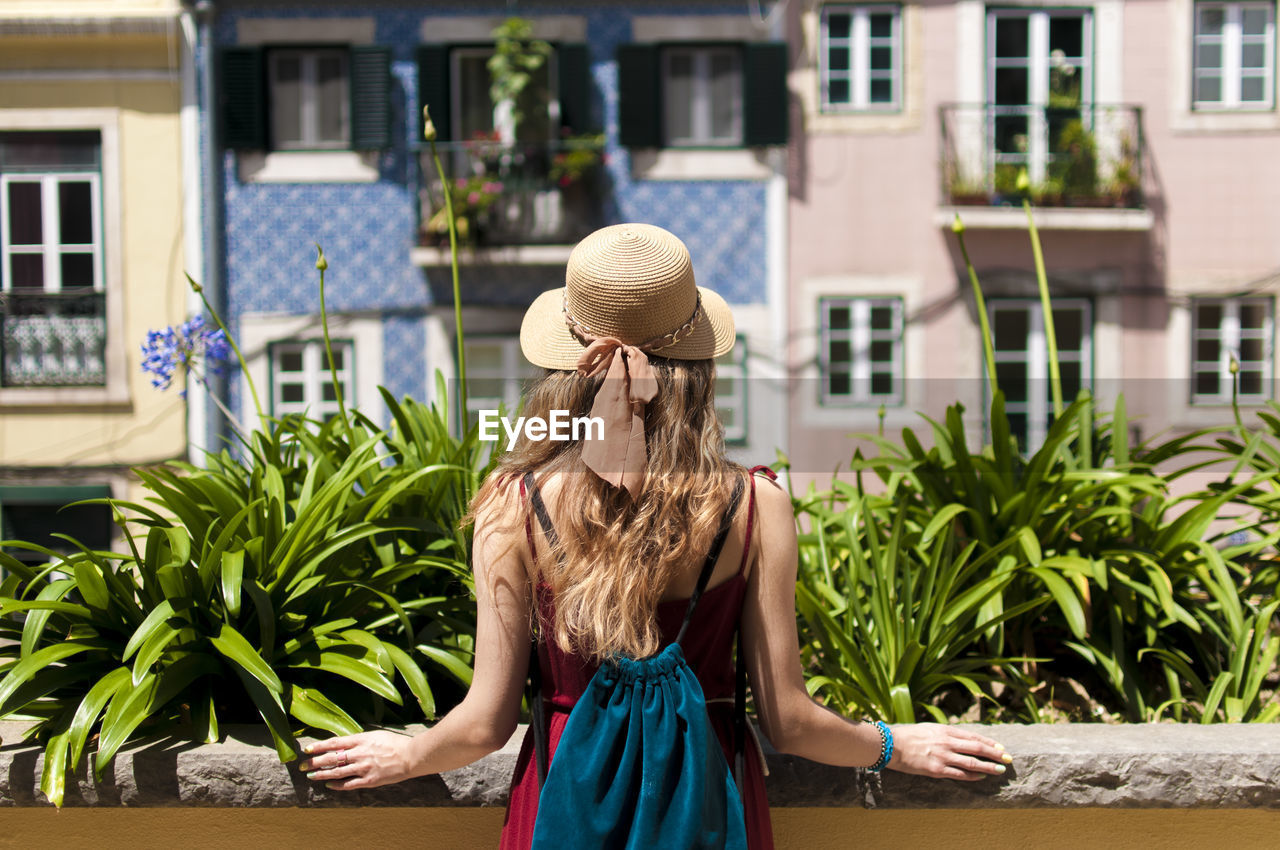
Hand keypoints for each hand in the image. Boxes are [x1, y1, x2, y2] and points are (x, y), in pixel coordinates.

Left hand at [299, 730, 419, 789]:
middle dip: (315, 762)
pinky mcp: (369, 780)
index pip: (335, 743)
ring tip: (311, 776)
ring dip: (321, 774)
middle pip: (331, 758)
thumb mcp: (375, 735)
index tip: (307, 749)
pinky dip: (337, 784)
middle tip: (303, 766)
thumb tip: (341, 744)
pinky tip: (328, 784)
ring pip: (337, 772)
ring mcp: (364, 768)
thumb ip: (358, 740)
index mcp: (361, 740)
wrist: (411, 756)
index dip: (319, 746)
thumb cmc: (395, 743)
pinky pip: (349, 784)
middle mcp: (360, 753)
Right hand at [886, 723, 1010, 780]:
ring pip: (972, 763)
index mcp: (945, 730)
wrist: (890, 745)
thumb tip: (960, 738)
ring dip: (989, 767)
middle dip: (995, 754)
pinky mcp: (937, 770)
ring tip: (1000, 770)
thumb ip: (945, 733)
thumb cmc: (907, 735)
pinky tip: (981, 777)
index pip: (973, 737)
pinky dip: (973, 776)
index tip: (1001, 747)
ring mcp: (943, 757)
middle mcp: (947, 742)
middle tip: (1008, 758)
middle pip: (977, 749)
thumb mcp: (929, 728)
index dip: (989, 742)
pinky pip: (960, 774)